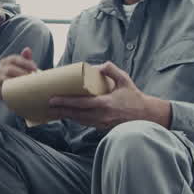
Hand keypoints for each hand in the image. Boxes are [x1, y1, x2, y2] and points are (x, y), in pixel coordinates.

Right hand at [0, 47, 38, 98]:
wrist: (19, 94)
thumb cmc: (23, 78)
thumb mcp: (25, 68)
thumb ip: (26, 58)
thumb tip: (27, 49)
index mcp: (6, 62)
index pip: (14, 59)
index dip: (25, 63)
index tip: (35, 68)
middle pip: (9, 68)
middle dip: (21, 72)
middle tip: (31, 78)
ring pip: (4, 77)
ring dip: (16, 80)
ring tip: (26, 83)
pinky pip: (0, 88)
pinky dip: (9, 87)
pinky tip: (17, 89)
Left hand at [48, 61, 171, 130]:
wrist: (145, 116)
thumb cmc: (134, 97)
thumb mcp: (125, 79)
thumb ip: (112, 70)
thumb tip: (97, 66)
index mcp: (106, 104)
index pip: (81, 103)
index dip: (66, 101)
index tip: (53, 98)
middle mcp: (101, 115)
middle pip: (75, 114)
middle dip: (60, 109)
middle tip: (48, 103)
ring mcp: (101, 123)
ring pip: (78, 120)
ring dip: (65, 115)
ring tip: (53, 109)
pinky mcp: (101, 127)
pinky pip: (84, 123)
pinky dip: (74, 118)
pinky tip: (67, 114)